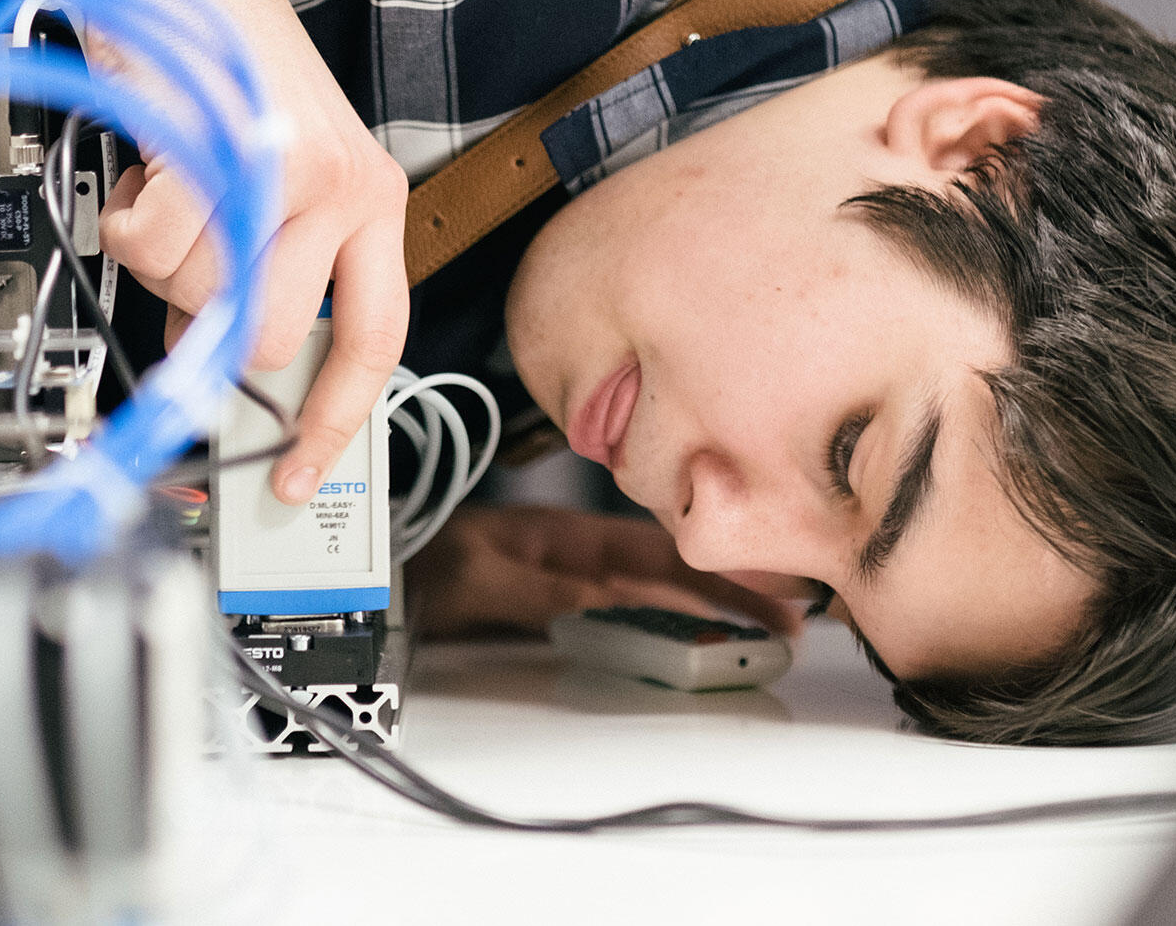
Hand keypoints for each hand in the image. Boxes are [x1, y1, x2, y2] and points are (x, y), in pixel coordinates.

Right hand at [10, 0, 411, 505]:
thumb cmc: (218, 62)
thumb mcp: (273, 174)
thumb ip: (265, 266)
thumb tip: (219, 359)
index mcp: (374, 201)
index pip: (376, 342)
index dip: (336, 421)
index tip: (304, 477)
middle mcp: (349, 189)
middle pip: (274, 339)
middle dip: (208, 320)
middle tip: (182, 265)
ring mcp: (292, 171)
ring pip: (203, 298)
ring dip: (161, 259)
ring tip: (169, 189)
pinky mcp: (229, 153)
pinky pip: (153, 249)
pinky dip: (126, 221)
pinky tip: (145, 172)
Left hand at [407, 504, 805, 639]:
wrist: (386, 572)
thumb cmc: (427, 563)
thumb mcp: (481, 575)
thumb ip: (541, 588)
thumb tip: (606, 601)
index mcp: (575, 537)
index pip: (664, 557)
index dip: (719, 576)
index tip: (764, 597)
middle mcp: (587, 552)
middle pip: (678, 572)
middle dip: (736, 594)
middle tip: (789, 627)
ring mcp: (582, 576)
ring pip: (663, 592)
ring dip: (712, 610)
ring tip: (762, 635)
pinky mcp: (571, 600)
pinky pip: (637, 610)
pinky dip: (675, 622)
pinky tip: (700, 638)